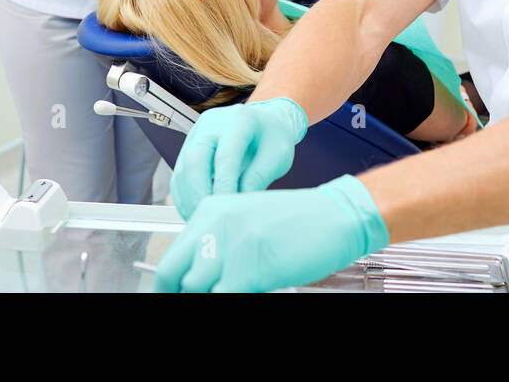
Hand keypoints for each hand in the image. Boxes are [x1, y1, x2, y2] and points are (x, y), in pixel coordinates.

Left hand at [153, 175, 389, 291]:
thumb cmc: (301, 222)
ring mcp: (230, 246)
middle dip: (182, 294)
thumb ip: (218, 245)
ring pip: (195, 290)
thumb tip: (196, 279)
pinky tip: (252, 291)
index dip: (171, 287)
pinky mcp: (249, 269)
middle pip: (173, 275)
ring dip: (213, 294)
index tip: (178, 295)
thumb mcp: (248, 223)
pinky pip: (222, 296)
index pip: (172, 258)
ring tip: (238, 288)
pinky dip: (230, 299)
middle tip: (199, 298)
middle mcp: (214, 224)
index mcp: (211, 210)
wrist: (338, 216)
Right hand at [169, 97, 307, 218]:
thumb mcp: (277, 156)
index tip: (226, 210)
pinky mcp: (188, 145)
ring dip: (188, 199)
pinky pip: (179, 173)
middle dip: (199, 194)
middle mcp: (213, 123)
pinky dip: (184, 196)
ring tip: (201, 221)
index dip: (224, 185)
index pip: (226, 156)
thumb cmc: (273, 138)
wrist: (264, 121)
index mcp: (240, 120)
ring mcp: (197, 133)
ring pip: (183, 169)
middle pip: (195, 160)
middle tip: (208, 220)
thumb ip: (257, 178)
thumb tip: (236, 206)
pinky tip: (195, 212)